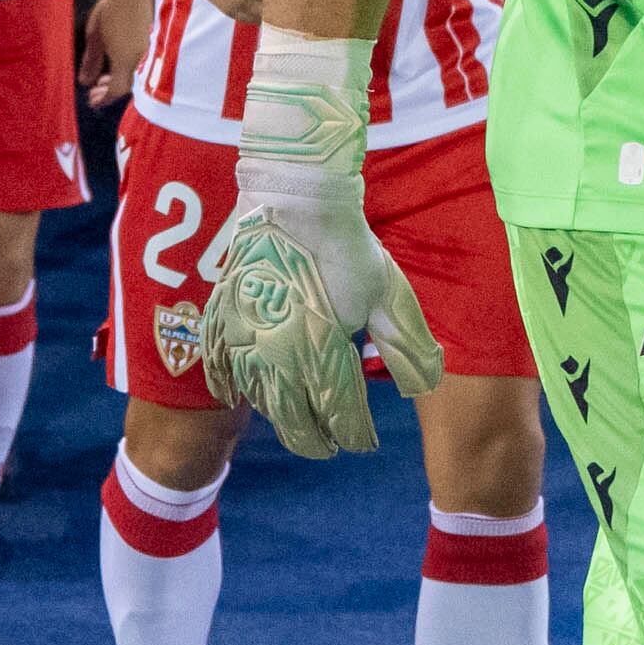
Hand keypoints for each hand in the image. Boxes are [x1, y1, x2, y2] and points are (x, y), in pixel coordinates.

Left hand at [82, 0, 149, 105]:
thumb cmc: (113, 8)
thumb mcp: (95, 33)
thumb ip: (90, 60)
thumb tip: (85, 81)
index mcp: (125, 59)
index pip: (116, 90)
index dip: (104, 99)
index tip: (93, 100)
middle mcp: (141, 60)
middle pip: (127, 88)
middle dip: (109, 92)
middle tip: (94, 91)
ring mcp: (151, 53)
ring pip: (135, 78)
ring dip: (118, 81)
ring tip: (102, 78)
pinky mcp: (156, 46)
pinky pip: (142, 67)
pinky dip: (128, 71)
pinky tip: (117, 66)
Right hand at [197, 32, 437, 456]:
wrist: (295, 196)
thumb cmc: (348, 245)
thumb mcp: (388, 293)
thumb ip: (406, 344)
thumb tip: (424, 387)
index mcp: (323, 350)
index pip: (340, 413)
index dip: (354, 434)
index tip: (364, 443)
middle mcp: (279, 353)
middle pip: (294, 419)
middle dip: (315, 439)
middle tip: (329, 448)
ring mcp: (245, 336)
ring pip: (258, 398)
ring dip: (278, 416)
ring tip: (295, 422)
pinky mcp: (223, 316)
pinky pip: (219, 365)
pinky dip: (229, 387)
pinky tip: (237, 397)